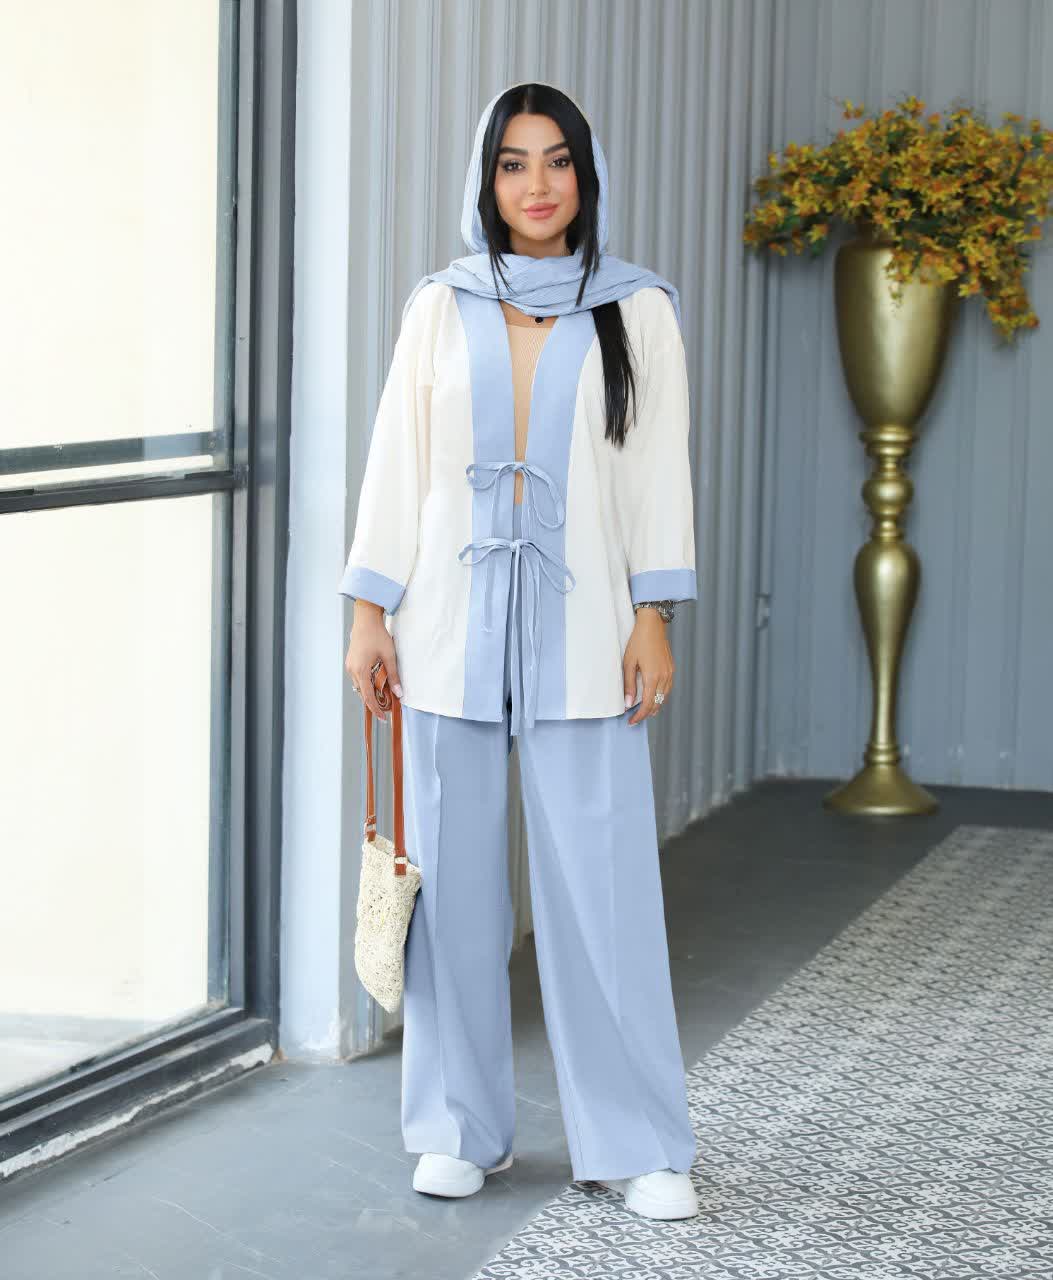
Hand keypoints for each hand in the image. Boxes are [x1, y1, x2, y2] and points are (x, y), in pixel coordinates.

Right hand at [344, 600, 403, 721]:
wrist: (365, 619)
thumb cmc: (378, 636)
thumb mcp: (389, 656)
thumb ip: (394, 676)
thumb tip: (399, 694)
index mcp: (360, 671)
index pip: (367, 697)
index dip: (376, 709)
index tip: (383, 717)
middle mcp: (352, 670)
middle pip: (362, 693)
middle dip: (373, 702)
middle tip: (387, 707)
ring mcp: (350, 666)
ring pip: (359, 686)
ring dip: (370, 692)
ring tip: (384, 695)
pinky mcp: (351, 662)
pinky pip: (358, 678)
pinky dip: (366, 683)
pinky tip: (376, 682)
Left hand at [623, 608, 674, 725]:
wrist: (652, 625)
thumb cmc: (638, 642)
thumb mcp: (628, 663)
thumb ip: (629, 684)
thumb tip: (628, 703)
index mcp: (652, 677)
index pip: (647, 704)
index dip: (639, 716)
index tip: (631, 721)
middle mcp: (664, 677)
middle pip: (657, 703)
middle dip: (646, 714)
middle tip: (635, 718)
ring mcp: (670, 673)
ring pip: (664, 697)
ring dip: (654, 706)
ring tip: (643, 711)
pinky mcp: (671, 668)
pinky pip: (667, 688)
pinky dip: (660, 696)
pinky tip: (653, 697)